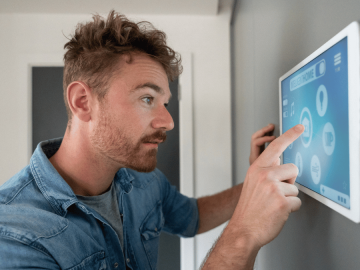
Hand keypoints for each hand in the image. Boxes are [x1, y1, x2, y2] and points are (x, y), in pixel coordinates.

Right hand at [230, 124, 303, 248]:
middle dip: (290, 181)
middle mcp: (264, 175)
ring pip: (295, 187)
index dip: (289, 135)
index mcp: (256, 169)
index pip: (275, 147)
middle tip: (276, 193)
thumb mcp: (252, 183)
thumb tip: (283, 164)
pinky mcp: (282, 202)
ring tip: (273, 204)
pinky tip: (278, 212)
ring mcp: (273, 188)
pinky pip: (297, 202)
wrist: (243, 229)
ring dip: (289, 197)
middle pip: (293, 168)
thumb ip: (266, 172)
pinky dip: (291, 210)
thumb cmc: (249, 208)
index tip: (299, 128)